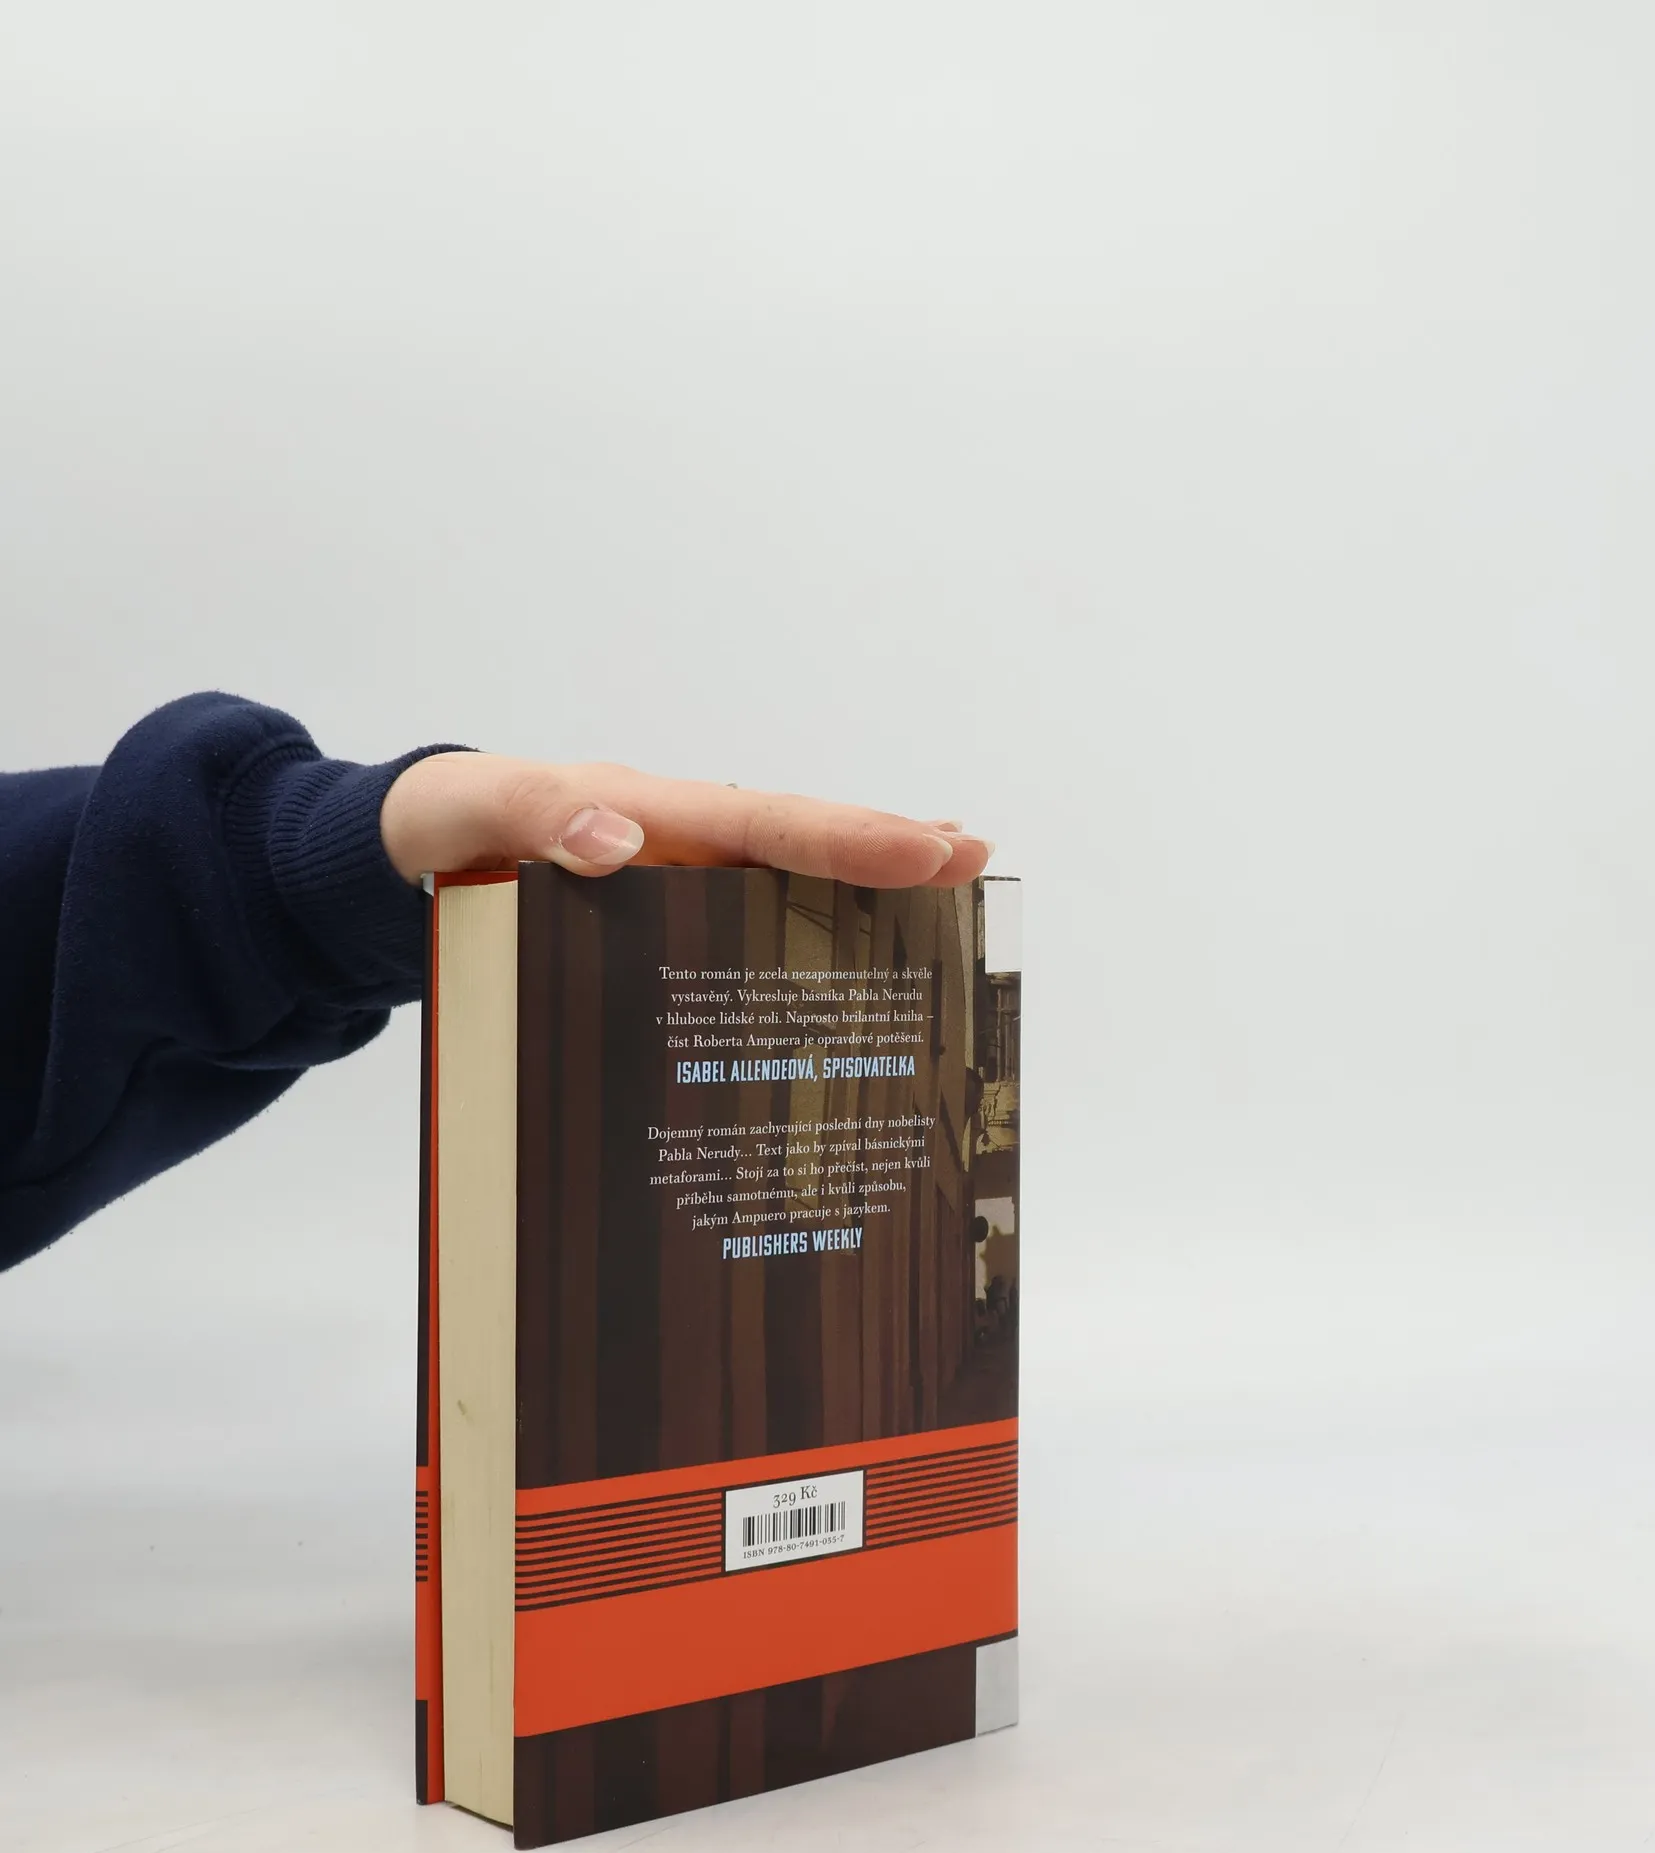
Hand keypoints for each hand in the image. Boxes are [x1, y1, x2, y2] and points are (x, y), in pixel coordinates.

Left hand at [380, 753, 992, 888]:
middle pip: (801, 846)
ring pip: (789, 887)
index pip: (768, 826)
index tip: (931, 848)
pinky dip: (809, 937)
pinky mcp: (663, 921)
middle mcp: (682, 844)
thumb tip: (617, 841)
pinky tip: (851, 972)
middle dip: (888, 853)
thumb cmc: (443, 823)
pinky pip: (747, 928)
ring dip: (867, 893)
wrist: (410, 853)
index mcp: (652, 812)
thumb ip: (535, 814)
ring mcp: (679, 883)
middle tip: (977, 862)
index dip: (851, 840)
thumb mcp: (469, 811)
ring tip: (949, 902)